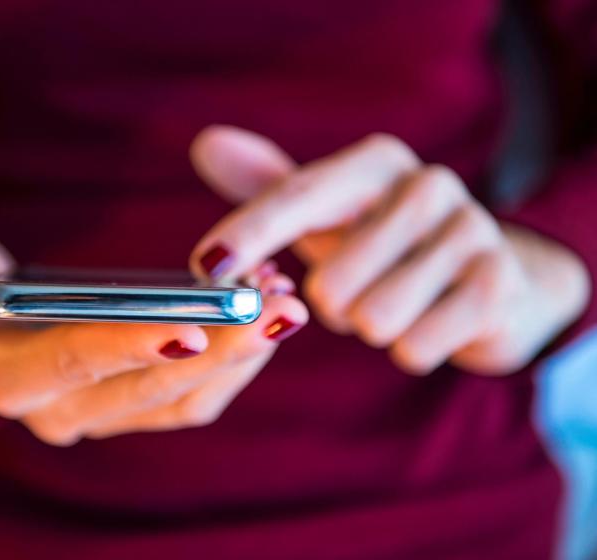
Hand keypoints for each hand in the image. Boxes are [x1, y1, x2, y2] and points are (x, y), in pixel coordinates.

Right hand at [0, 221, 307, 444]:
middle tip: (279, 305)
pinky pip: (192, 398)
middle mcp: (59, 414)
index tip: (197, 326)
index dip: (131, 344)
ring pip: (184, 402)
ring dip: (239, 357)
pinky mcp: (130, 408)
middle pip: (149, 391)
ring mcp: (101, 417)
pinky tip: (261, 315)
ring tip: (284, 301)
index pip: (74, 361)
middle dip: (219, 350)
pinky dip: (231, 362)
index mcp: (8, 379)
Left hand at [188, 127, 589, 374]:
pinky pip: (414, 347)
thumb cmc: (386, 246)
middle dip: (332, 307)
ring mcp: (472, 231)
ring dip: (371, 327)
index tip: (209, 266)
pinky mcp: (498, 285)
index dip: (250, 234)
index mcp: (374, 163)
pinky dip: (411, 348)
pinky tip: (433, 321)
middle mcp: (427, 184)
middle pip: (330, 286)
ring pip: (372, 320)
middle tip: (361, 289)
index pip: (297, 198)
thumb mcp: (329, 216)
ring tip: (396, 301)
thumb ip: (270, 189)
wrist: (490, 280)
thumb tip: (206, 144)